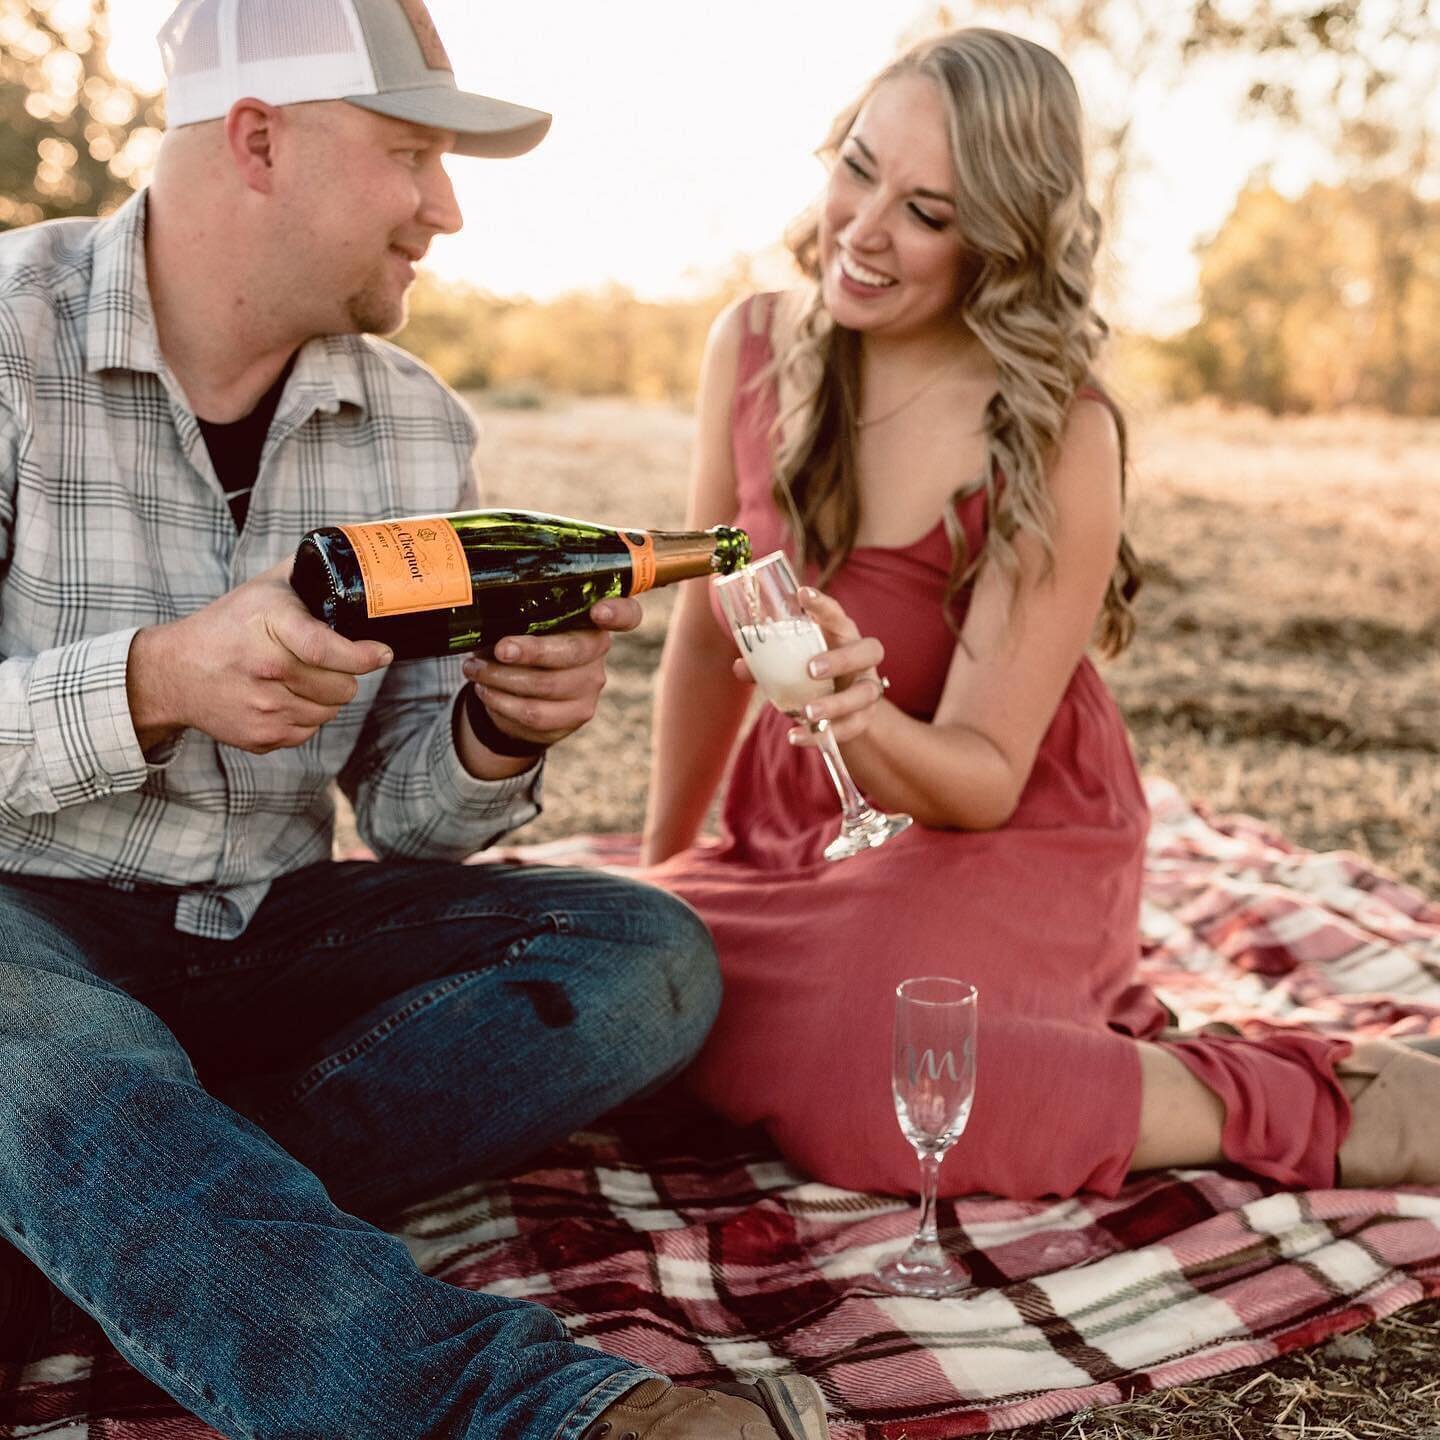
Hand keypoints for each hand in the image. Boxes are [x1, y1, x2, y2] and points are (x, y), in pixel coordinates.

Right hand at [128, 561, 392, 753]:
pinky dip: (306, 715)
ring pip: (330, 711)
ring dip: (326, 696)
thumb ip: (306, 573)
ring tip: (303, 677)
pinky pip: (308, 731)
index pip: (327, 649)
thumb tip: (351, 559)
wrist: (173, 672)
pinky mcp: (260, 736)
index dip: (363, 656)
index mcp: (269, 629)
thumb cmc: (226, 626)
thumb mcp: (263, 588)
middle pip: (341, 687)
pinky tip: (285, 696)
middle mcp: (267, 671)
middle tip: (329, 662)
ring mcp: (263, 708)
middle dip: (345, 674)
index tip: (382, 654)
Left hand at [460, 597, 641, 751]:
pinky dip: (502, 702)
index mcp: (591, 617)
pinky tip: (485, 689)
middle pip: (572, 651)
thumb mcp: (520, 621)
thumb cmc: (520, 642)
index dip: (618, 612)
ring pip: (546, 686)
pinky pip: (535, 714)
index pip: (626, 615)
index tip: (599, 612)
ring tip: (474, 669)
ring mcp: (591, 684)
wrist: (523, 694)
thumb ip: (516, 611)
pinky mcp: (578, 714)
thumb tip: (483, 604)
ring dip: (501, 678)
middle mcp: (598, 650)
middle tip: (500, 649)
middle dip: (531, 651)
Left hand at [741, 587, 886, 746]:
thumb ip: (767, 664)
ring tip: (807, 713)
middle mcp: (862, 658)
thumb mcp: (793, 664)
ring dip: (835, 704)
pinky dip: (822, 735)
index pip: (837, 614)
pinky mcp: (865, 717)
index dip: (823, 604)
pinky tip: (797, 736)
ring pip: (864, 694)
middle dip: (841, 659)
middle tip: (811, 669)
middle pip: (869, 650)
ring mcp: (868, 687)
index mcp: (842, 634)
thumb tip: (739, 665)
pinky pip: (851, 727)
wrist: (840, 709)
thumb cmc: (814, 674)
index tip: (802, 593)